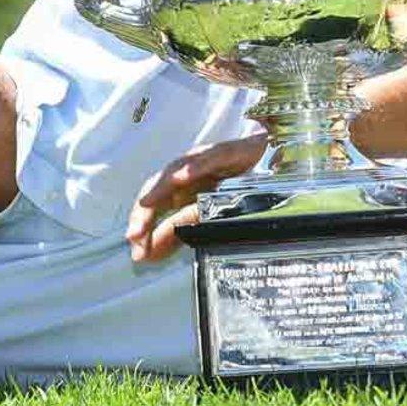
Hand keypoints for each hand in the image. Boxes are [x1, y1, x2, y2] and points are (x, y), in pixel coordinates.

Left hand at [125, 133, 266, 262]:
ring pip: (176, 171)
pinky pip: (208, 158)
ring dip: (159, 189)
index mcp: (181, 190)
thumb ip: (180, 233)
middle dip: (143, 213)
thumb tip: (151, 254)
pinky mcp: (226, 151)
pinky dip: (194, 166)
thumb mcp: (209, 216)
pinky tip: (184, 176)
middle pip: (157, 189)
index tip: (137, 253)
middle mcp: (187, 174)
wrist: (272, 157)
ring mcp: (204, 161)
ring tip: (147, 204)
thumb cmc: (238, 186)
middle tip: (134, 235)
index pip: (154, 208)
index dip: (144, 229)